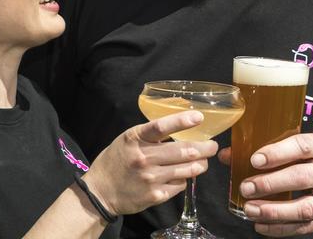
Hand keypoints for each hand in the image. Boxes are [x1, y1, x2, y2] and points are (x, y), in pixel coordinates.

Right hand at [83, 110, 214, 215]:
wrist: (100, 191)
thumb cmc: (116, 160)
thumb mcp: (128, 140)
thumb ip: (149, 135)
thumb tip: (180, 130)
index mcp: (135, 139)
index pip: (160, 127)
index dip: (182, 121)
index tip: (199, 117)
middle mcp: (143, 158)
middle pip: (183, 151)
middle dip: (204, 147)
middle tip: (212, 145)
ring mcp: (150, 178)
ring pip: (187, 169)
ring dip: (200, 164)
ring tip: (203, 161)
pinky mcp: (155, 195)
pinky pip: (180, 185)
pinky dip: (184, 179)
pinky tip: (180, 176)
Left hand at [228, 132, 312, 235]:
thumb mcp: (298, 149)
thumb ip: (266, 150)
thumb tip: (226, 156)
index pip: (302, 146)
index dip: (277, 153)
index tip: (254, 161)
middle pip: (302, 177)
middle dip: (270, 184)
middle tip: (246, 188)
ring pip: (305, 207)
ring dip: (274, 211)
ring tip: (251, 210)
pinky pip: (306, 227)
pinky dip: (281, 228)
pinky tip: (261, 225)